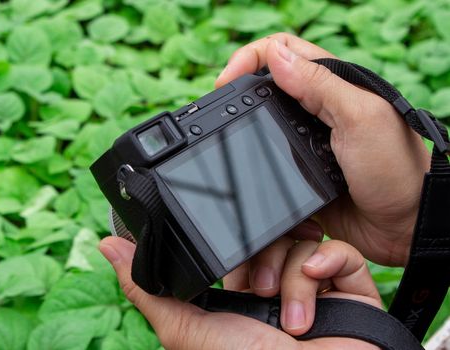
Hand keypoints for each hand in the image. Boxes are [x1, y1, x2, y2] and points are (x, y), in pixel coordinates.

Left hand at [99, 236, 381, 349]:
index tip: (226, 240)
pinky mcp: (349, 289)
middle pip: (268, 237)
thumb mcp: (187, 330)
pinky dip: (328, 264)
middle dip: (263, 261)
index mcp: (241, 294)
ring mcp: (314, 287)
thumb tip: (108, 246)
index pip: (236, 247)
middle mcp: (276, 287)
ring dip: (292, 276)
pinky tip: (318, 288)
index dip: (232, 243)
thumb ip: (148, 289)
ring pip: (300, 240)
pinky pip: (339, 251)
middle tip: (257, 293)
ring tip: (290, 320)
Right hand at [216, 33, 429, 267]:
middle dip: (239, 87)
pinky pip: (265, 157)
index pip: (284, 51)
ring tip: (225, 131)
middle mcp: (316, 108)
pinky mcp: (298, 170)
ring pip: (262, 120)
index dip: (251, 58)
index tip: (227, 80)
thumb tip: (275, 57)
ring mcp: (305, 140)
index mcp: (333, 85)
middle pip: (267, 83)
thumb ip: (319, 85)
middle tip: (219, 105)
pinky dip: (252, 156)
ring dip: (243, 121)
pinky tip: (244, 160)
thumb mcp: (360, 117)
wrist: (402, 227)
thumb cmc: (395, 169)